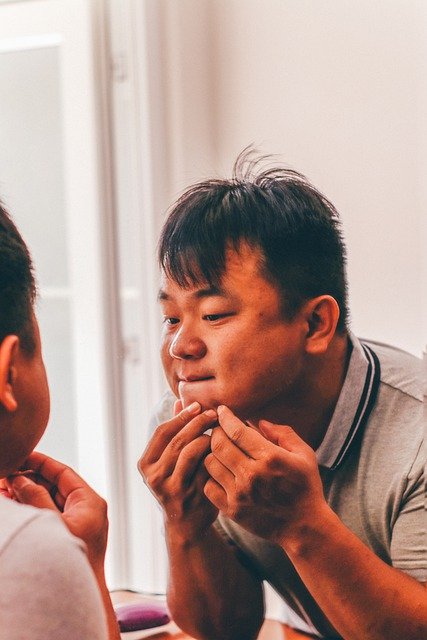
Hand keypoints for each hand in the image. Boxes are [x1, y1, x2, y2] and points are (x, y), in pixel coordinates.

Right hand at [5, 452, 107, 569]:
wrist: (75, 596)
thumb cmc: (71, 560)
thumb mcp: (51, 523)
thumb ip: (35, 498)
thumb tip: (20, 478)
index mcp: (90, 502)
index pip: (63, 473)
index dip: (41, 463)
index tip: (22, 455)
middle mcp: (85, 509)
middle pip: (54, 486)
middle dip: (28, 479)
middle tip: (5, 475)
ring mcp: (77, 523)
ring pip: (47, 500)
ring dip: (26, 494)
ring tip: (3, 489)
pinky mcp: (67, 534)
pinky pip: (47, 515)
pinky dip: (30, 508)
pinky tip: (12, 503)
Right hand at [138, 401, 218, 541]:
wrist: (187, 524)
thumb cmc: (180, 483)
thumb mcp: (170, 460)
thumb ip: (174, 432)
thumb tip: (179, 402)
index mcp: (145, 464)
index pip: (163, 431)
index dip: (181, 417)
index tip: (197, 406)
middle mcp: (154, 476)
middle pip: (177, 439)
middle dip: (197, 422)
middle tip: (213, 413)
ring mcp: (170, 488)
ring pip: (190, 451)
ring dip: (206, 436)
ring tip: (218, 430)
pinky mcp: (189, 496)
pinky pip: (203, 467)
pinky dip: (213, 454)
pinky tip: (222, 448)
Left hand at [204, 405, 327, 545]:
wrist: (304, 527)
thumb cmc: (305, 487)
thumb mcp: (304, 455)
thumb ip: (283, 433)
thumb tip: (259, 422)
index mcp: (270, 457)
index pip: (237, 431)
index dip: (225, 417)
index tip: (221, 411)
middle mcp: (252, 475)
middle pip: (218, 444)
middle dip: (215, 431)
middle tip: (218, 429)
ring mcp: (240, 494)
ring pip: (210, 463)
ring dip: (211, 453)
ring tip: (219, 450)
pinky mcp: (232, 510)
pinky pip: (208, 486)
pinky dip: (210, 476)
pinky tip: (220, 472)